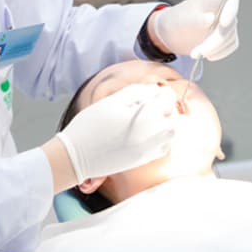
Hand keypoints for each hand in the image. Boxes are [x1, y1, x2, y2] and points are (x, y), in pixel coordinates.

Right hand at [54, 84, 176, 182]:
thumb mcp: (113, 101)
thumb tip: (155, 91)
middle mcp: (153, 136)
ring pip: (170, 135)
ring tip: (146, 120)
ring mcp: (150, 151)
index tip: (153, 92)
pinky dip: (159, 139)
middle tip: (149, 106)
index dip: (162, 93)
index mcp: (146, 117)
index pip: (168, 99)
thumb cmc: (91, 126)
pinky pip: (162, 148)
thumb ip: (138, 92)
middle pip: (174, 119)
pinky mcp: (143, 161)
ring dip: (164, 125)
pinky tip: (142, 134)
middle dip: (166, 110)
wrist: (76, 156)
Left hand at [150, 0, 239, 60]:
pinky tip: (205, 55)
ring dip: (214, 49)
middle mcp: (223, 10)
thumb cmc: (176, 20)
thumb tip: (211, 19)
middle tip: (198, 52)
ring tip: (194, 53)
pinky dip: (219, 53)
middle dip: (215, 40)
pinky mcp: (226, 37)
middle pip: (230, 24)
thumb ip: (195, 18)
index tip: (223, 23)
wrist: (172, 33)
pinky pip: (230, 46)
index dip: (231, 10)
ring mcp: (226, 24)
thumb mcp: (181, 19)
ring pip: (230, 37)